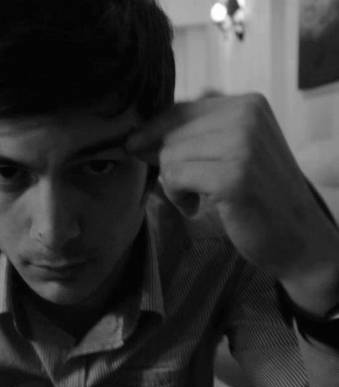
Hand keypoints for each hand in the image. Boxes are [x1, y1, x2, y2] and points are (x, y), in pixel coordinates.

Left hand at [127, 93, 338, 313]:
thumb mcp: (231, 151)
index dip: (152, 131)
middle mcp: (246, 115)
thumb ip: (195, 134)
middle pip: (171, 132)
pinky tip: (196, 207)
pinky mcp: (233, 175)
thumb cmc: (257, 195)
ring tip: (196, 197)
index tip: (137, 148)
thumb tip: (135, 135)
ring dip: (173, 182)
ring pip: (169, 154)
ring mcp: (242, 144)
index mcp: (247, 104)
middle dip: (164, 161)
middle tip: (181, 186)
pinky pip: (175, 176)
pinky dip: (178, 196)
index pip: (179, 109)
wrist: (297, 237)